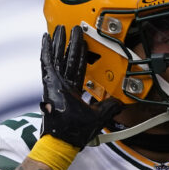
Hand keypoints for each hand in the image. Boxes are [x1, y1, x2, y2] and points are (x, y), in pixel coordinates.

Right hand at [40, 25, 122, 147]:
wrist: (63, 140)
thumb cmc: (76, 133)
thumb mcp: (98, 117)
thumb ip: (109, 108)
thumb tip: (122, 103)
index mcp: (73, 92)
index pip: (79, 68)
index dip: (82, 55)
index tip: (83, 43)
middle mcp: (63, 86)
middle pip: (68, 59)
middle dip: (71, 43)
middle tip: (73, 29)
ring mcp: (55, 84)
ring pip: (57, 57)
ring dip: (59, 42)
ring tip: (60, 28)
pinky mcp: (48, 84)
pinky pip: (46, 63)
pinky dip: (46, 50)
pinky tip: (46, 38)